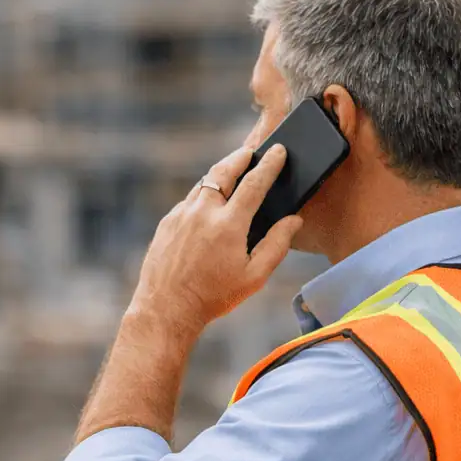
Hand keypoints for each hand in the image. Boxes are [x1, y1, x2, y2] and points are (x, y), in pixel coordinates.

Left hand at [129, 145, 303, 333]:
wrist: (166, 308)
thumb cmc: (213, 297)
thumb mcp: (253, 277)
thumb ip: (277, 245)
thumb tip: (294, 220)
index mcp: (229, 225)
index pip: (254, 183)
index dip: (270, 164)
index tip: (279, 151)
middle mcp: (203, 213)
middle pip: (224, 170)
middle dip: (240, 157)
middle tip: (251, 152)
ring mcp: (181, 215)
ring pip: (204, 184)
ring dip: (220, 174)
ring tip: (232, 173)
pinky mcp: (166, 223)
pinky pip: (189, 202)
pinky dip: (202, 197)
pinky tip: (209, 206)